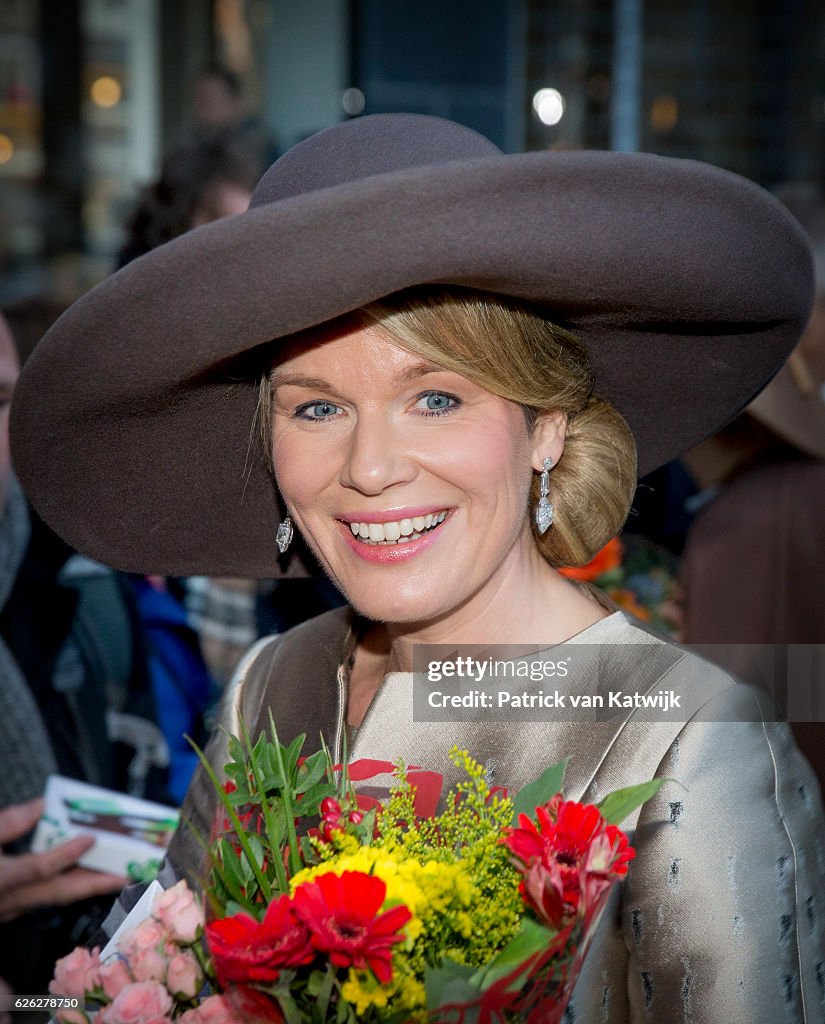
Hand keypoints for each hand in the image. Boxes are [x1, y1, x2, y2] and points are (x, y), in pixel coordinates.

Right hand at [0, 798, 125, 921]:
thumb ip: (9, 823)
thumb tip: (39, 806)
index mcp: (3, 879)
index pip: (41, 869)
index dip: (68, 854)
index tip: (91, 838)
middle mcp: (10, 899)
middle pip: (59, 893)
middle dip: (95, 884)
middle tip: (125, 875)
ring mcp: (8, 908)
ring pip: (53, 898)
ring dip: (82, 886)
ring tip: (109, 873)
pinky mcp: (6, 909)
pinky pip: (43, 900)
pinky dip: (64, 887)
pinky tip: (75, 876)